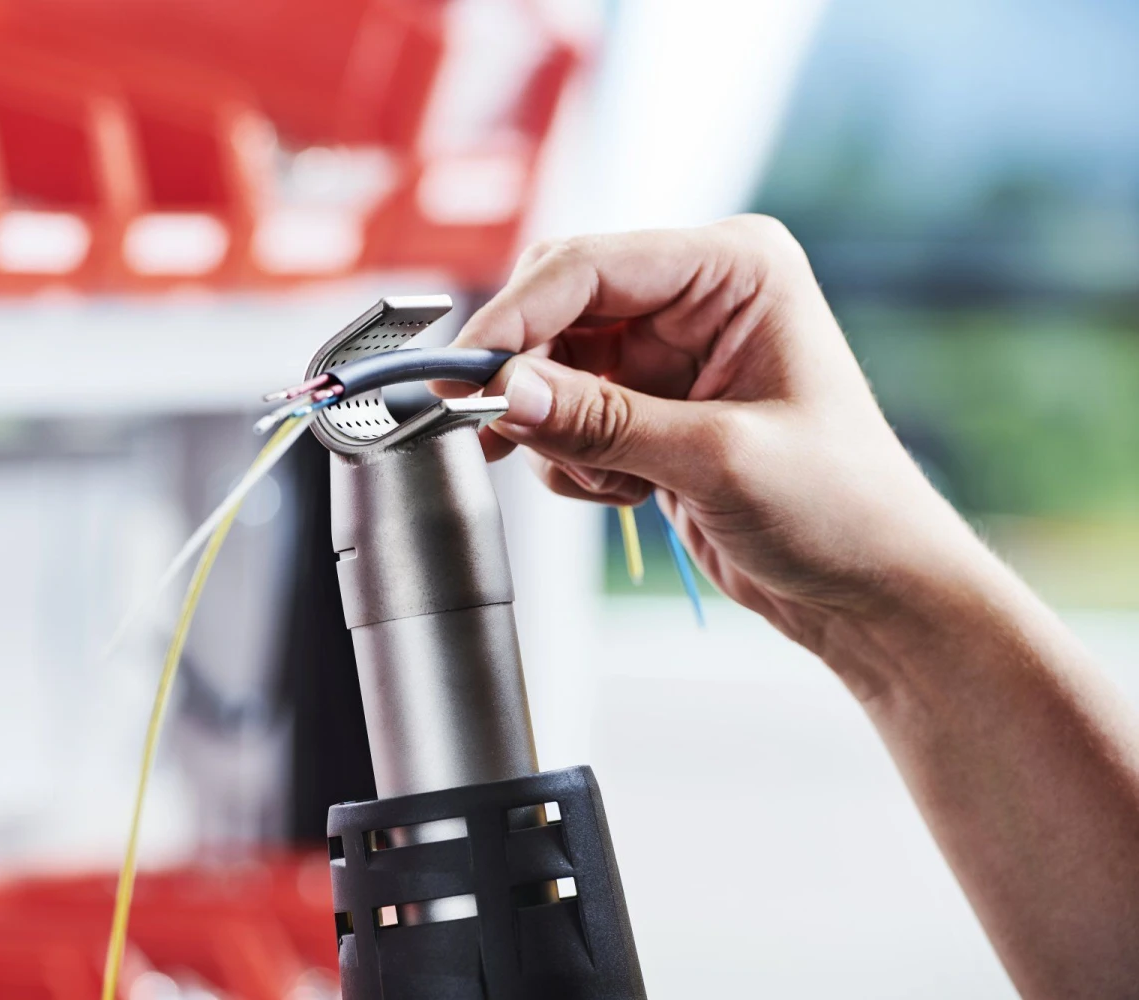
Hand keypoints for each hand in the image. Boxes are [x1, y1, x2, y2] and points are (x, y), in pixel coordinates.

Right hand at [449, 216, 979, 681]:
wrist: (872, 587)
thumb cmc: (842, 509)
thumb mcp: (717, 461)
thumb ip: (603, 421)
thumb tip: (507, 393)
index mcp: (735, 268)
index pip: (589, 267)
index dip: (514, 319)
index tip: (462, 378)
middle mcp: (698, 296)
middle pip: (558, 307)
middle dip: (528, 376)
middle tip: (499, 435)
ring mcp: (670, 351)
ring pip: (552, 367)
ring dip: (557, 431)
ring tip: (612, 482)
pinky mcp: (650, 404)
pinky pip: (568, 414)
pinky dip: (574, 458)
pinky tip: (631, 492)